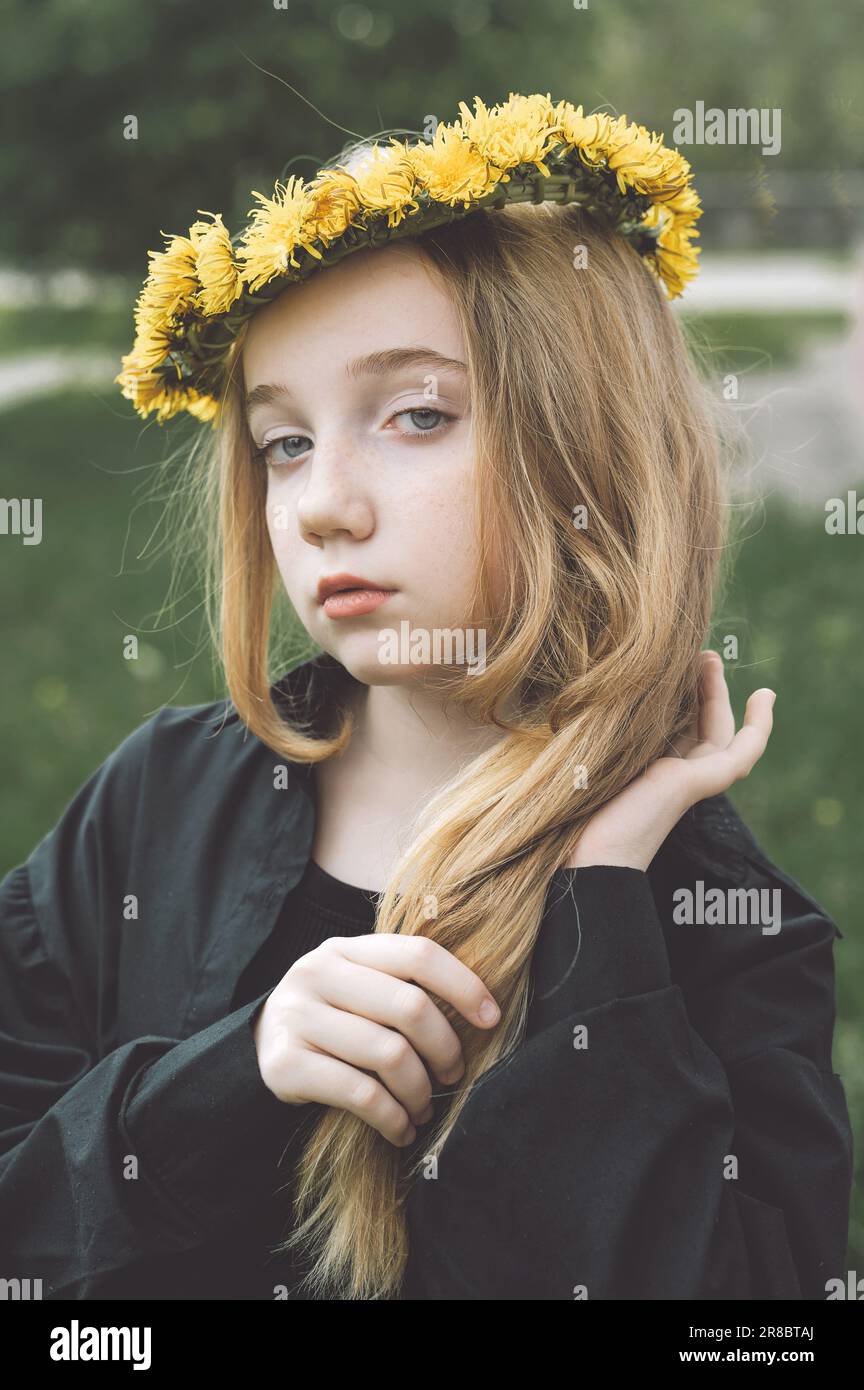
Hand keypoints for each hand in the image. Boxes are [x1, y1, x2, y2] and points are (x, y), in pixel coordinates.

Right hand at [253, 934, 500, 1147]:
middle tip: (454, 1075)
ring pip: (388, 1054)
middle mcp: (318, 974)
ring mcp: (298, 1018)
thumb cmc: (332, 1016)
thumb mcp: (358, 985)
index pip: (418, 954)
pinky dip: (392, 1118)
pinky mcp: (285, 1065)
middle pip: (408, 1007)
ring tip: (424, 1108)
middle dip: (444, 1049)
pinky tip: (401, 1129)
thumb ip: (402, 983)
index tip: (491, 1019)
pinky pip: (360, 1094)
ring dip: (419, 1091)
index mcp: (346, 949)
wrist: (260, 1045)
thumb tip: (482, 1010)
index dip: (463, 985)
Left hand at [563, 650, 775, 871]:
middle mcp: (670, 775)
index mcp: (642, 770)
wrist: (588, 849)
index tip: (679, 666)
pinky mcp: (706, 780)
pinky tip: (765, 696)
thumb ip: (601, 725)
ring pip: (718, 729)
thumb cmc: (573, 803)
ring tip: (711, 656)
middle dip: (699, 686)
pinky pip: (744, 751)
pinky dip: (759, 725)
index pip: (670, 728)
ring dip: (719, 691)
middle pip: (696, 723)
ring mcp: (692, 780)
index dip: (679, 698)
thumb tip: (590, 684)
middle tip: (698, 652)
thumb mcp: (589, 749)